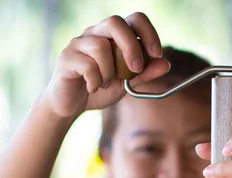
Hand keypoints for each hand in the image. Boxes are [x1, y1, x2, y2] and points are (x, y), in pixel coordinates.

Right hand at [42, 12, 171, 118]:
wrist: (72, 105)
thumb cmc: (100, 89)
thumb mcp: (127, 84)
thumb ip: (144, 74)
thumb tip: (165, 64)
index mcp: (113, 35)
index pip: (134, 19)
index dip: (149, 33)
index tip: (156, 54)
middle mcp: (95, 33)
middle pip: (114, 22)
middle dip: (131, 46)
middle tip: (135, 69)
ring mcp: (78, 43)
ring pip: (100, 46)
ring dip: (109, 71)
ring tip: (105, 84)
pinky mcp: (66, 58)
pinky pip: (87, 64)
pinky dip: (95, 81)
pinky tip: (92, 88)